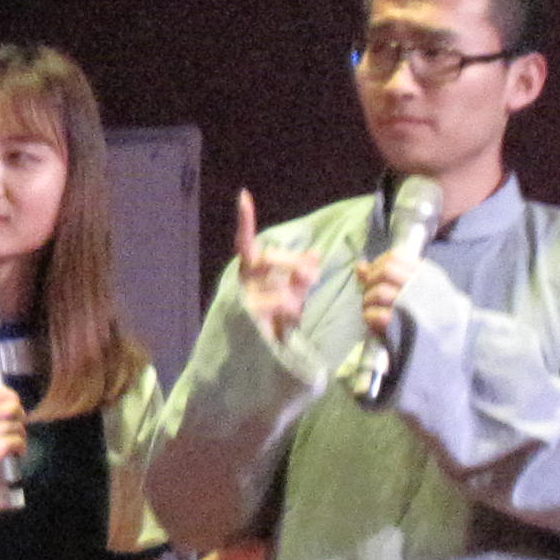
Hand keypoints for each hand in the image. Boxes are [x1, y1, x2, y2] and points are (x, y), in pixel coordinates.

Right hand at [0, 382, 25, 497]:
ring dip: (20, 436)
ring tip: (13, 445)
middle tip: (16, 429)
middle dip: (20, 417)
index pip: (0, 392)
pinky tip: (15, 453)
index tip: (15, 410)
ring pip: (17, 426)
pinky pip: (17, 441)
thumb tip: (14, 402)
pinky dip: (20, 448)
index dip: (13, 399)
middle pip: (13, 407)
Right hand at [233, 188, 323, 346]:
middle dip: (295, 263)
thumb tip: (317, 253)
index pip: (245, 243)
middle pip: (270, 257)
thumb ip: (301, 276)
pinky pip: (280, 304)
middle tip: (311, 275)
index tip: (244, 196)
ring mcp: (244, 301)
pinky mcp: (250, 319)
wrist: (256, 362)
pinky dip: (290, 310)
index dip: (245, 221)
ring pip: (279, 284)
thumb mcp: (292, 297)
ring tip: (296, 310)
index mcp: (248, 274)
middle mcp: (242, 284)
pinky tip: (289, 319)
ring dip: (295, 295)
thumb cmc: (273, 326)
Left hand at [358, 242, 421, 344]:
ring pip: (380, 292)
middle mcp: (423, 288)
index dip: (377, 264)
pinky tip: (375, 321)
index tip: (374, 276)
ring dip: (369, 300)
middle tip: (370, 293)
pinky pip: (380, 315)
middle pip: (386, 271)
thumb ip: (389, 276)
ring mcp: (414, 307)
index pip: (395, 257)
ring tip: (372, 309)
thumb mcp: (418, 289)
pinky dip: (371, 317)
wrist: (447, 344)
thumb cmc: (431, 315)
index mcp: (427, 276)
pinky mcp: (405, 327)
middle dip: (371, 280)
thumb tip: (360, 266)